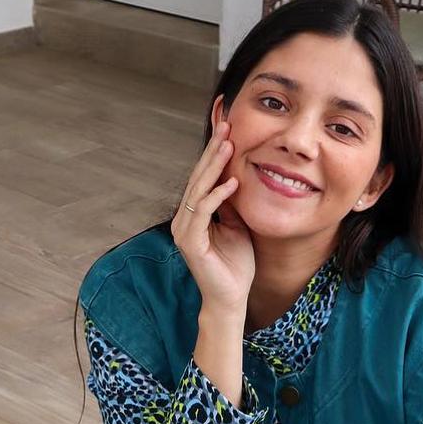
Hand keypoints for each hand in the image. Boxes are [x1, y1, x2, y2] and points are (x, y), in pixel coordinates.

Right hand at [170, 121, 254, 313]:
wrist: (231, 298)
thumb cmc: (236, 265)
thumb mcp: (238, 225)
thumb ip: (232, 203)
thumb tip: (235, 176)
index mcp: (193, 215)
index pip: (203, 178)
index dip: (214, 153)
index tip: (228, 129)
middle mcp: (184, 219)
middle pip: (198, 178)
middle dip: (213, 151)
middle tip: (226, 125)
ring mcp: (184, 230)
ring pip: (198, 190)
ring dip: (214, 166)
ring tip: (228, 144)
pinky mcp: (189, 242)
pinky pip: (202, 212)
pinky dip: (217, 196)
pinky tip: (233, 183)